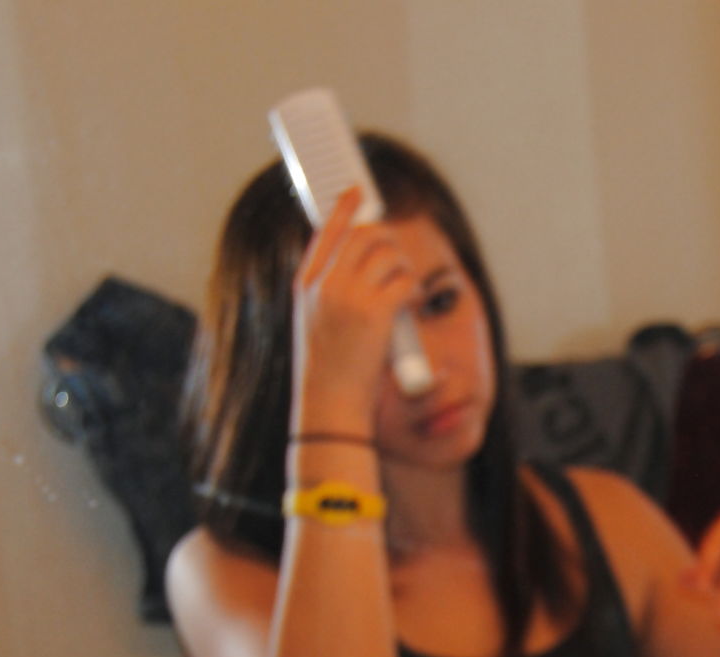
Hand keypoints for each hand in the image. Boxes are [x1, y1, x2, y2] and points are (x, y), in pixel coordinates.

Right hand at [291, 190, 413, 430]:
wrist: (330, 403)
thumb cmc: (328, 370)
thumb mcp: (317, 322)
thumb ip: (330, 290)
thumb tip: (362, 262)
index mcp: (306, 284)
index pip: (325, 231)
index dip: (344, 208)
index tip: (357, 190)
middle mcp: (325, 283)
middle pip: (364, 235)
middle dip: (387, 241)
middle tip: (397, 260)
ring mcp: (349, 296)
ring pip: (388, 254)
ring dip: (404, 269)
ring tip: (403, 294)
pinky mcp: (375, 312)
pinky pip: (405, 281)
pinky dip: (414, 290)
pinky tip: (412, 304)